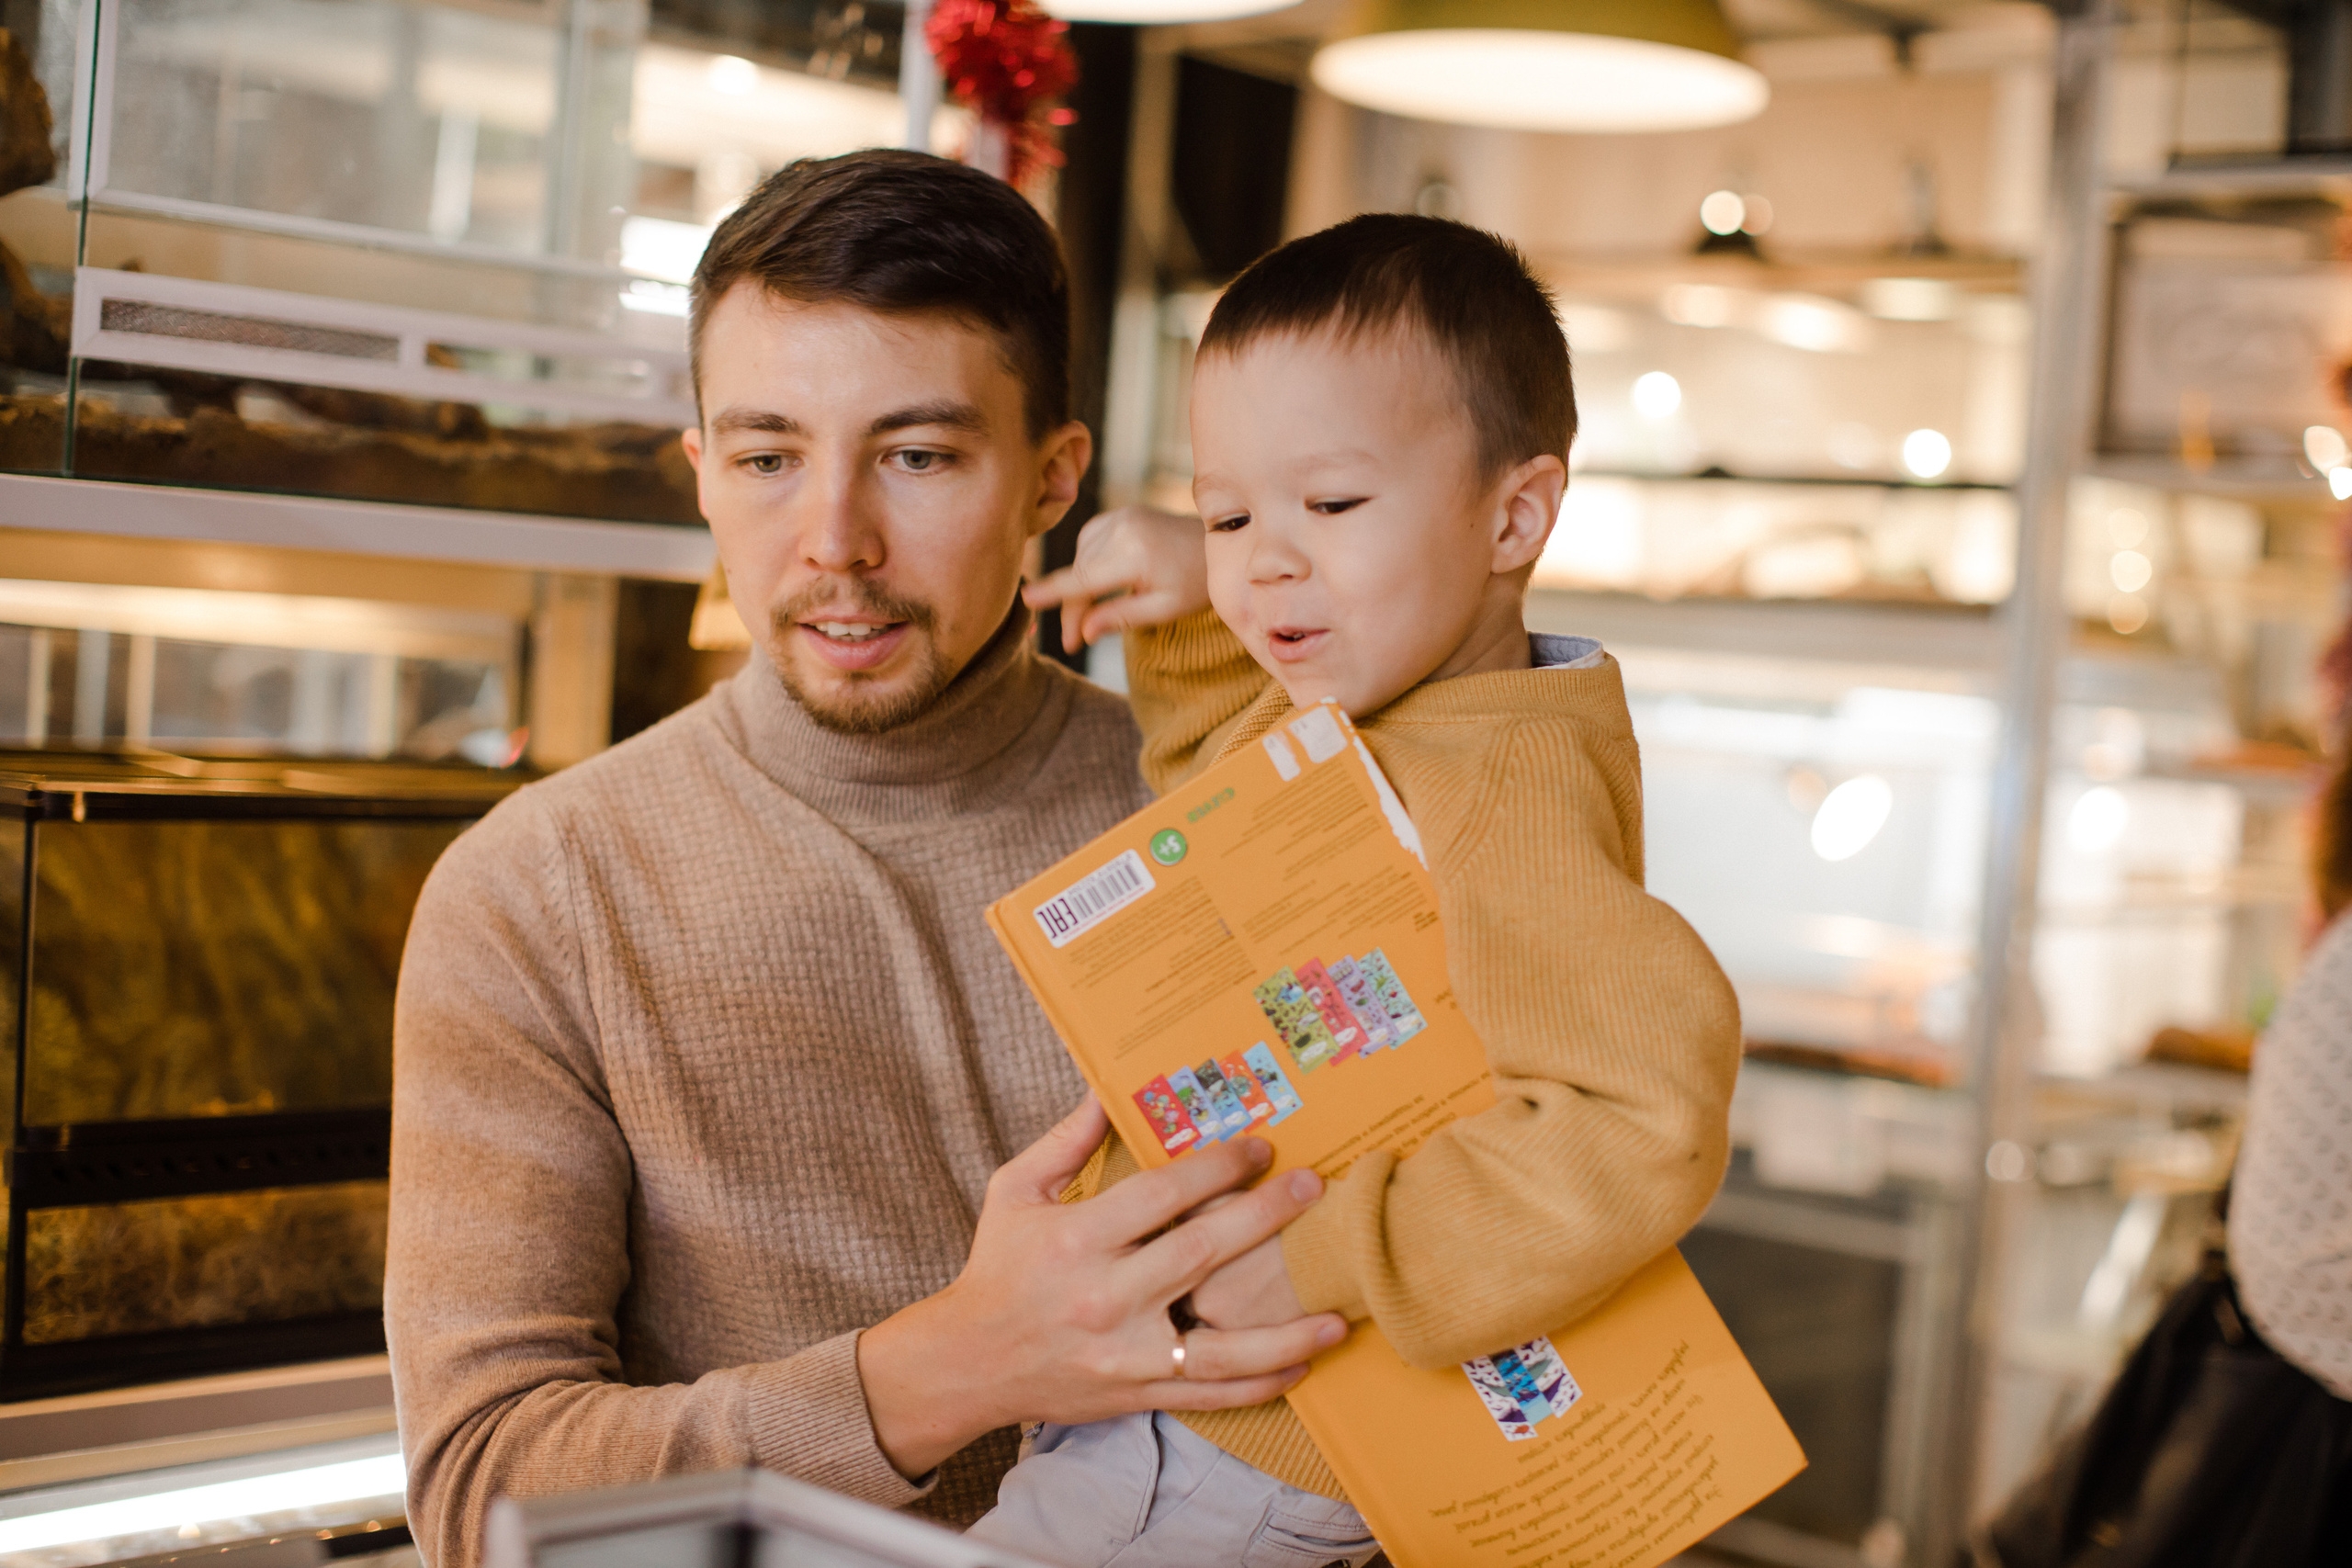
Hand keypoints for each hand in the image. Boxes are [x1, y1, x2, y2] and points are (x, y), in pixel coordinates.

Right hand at [856, 1099, 1343, 1479]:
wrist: (967, 1361)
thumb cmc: (998, 1267)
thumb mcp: (1015, 1191)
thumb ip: (1066, 1141)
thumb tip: (1107, 1087)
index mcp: (1078, 1239)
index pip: (1161, 1196)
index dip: (1216, 1167)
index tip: (1259, 1147)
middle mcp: (1106, 1297)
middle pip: (1201, 1254)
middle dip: (1264, 1218)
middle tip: (1312, 1188)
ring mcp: (1125, 1353)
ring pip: (1219, 1347)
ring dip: (1284, 1331)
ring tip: (1338, 1312)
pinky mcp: (1137, 1393)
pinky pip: (1209, 1394)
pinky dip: (1259, 1384)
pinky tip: (1302, 1362)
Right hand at [1021, 505, 1208, 655]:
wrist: (1217, 543)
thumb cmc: (1195, 582)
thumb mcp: (1164, 609)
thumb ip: (1121, 618)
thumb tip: (1084, 632)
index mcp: (1135, 554)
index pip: (1084, 579)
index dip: (1054, 593)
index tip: (1027, 600)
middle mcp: (1123, 528)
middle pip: (1080, 572)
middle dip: (1073, 609)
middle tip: (1073, 643)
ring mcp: (1120, 516)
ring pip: (1081, 557)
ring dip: (1079, 586)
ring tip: (1092, 613)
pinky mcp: (1120, 513)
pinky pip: (1089, 542)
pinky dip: (1087, 563)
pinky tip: (1101, 580)